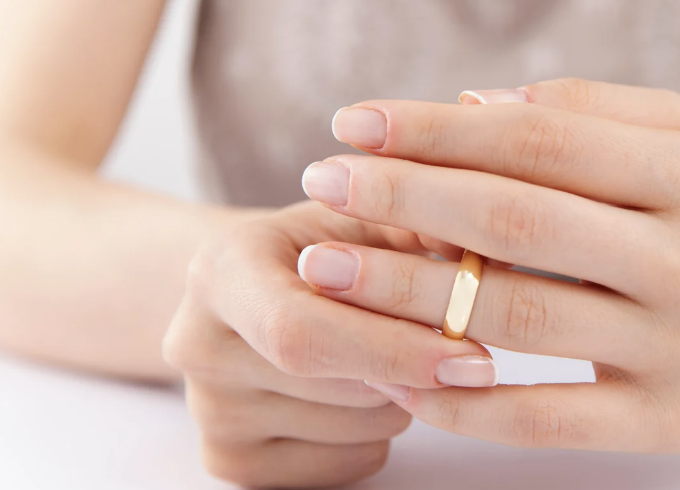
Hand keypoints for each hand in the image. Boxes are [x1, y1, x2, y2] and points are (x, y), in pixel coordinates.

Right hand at [163, 202, 498, 487]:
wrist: (249, 288)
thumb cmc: (321, 246)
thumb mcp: (362, 215)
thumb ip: (418, 225)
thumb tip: (481, 254)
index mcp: (223, 270)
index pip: (302, 333)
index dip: (393, 349)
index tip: (470, 358)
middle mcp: (198, 345)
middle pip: (343, 388)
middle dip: (415, 368)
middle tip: (447, 341)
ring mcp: (211, 413)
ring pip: (358, 429)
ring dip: (403, 397)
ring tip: (383, 348)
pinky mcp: (231, 461)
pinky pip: (348, 463)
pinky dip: (378, 432)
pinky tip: (358, 385)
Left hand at [298, 78, 679, 452]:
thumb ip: (591, 111)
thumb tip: (469, 105)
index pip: (542, 142)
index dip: (436, 129)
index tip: (355, 120)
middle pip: (519, 223)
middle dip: (405, 198)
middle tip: (321, 180)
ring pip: (519, 319)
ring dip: (405, 290)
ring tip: (327, 263)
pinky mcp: (669, 426)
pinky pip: (542, 418)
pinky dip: (458, 395)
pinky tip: (390, 364)